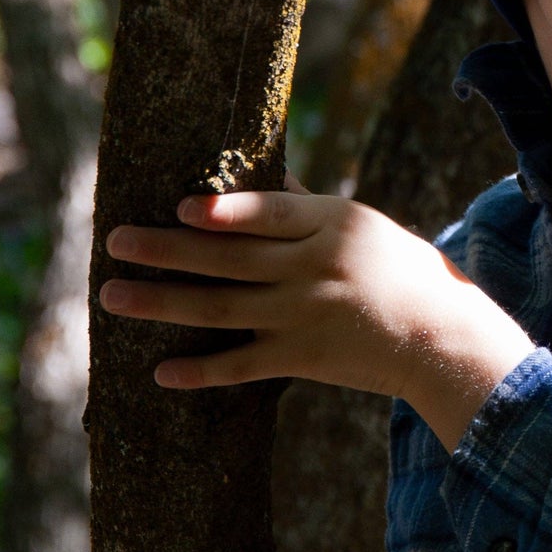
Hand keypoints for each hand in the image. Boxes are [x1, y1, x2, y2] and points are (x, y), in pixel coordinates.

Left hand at [100, 175, 534, 449]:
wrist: (438, 336)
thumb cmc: (399, 267)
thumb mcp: (361, 224)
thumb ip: (307, 207)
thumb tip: (260, 179)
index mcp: (334, 224)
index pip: (271, 214)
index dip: (226, 212)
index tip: (180, 207)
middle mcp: (317, 268)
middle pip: (231, 259)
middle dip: (168, 250)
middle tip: (116, 240)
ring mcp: (307, 316)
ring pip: (222, 309)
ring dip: (163, 302)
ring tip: (114, 294)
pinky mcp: (303, 358)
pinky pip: (243, 366)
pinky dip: (202, 371)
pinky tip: (161, 370)